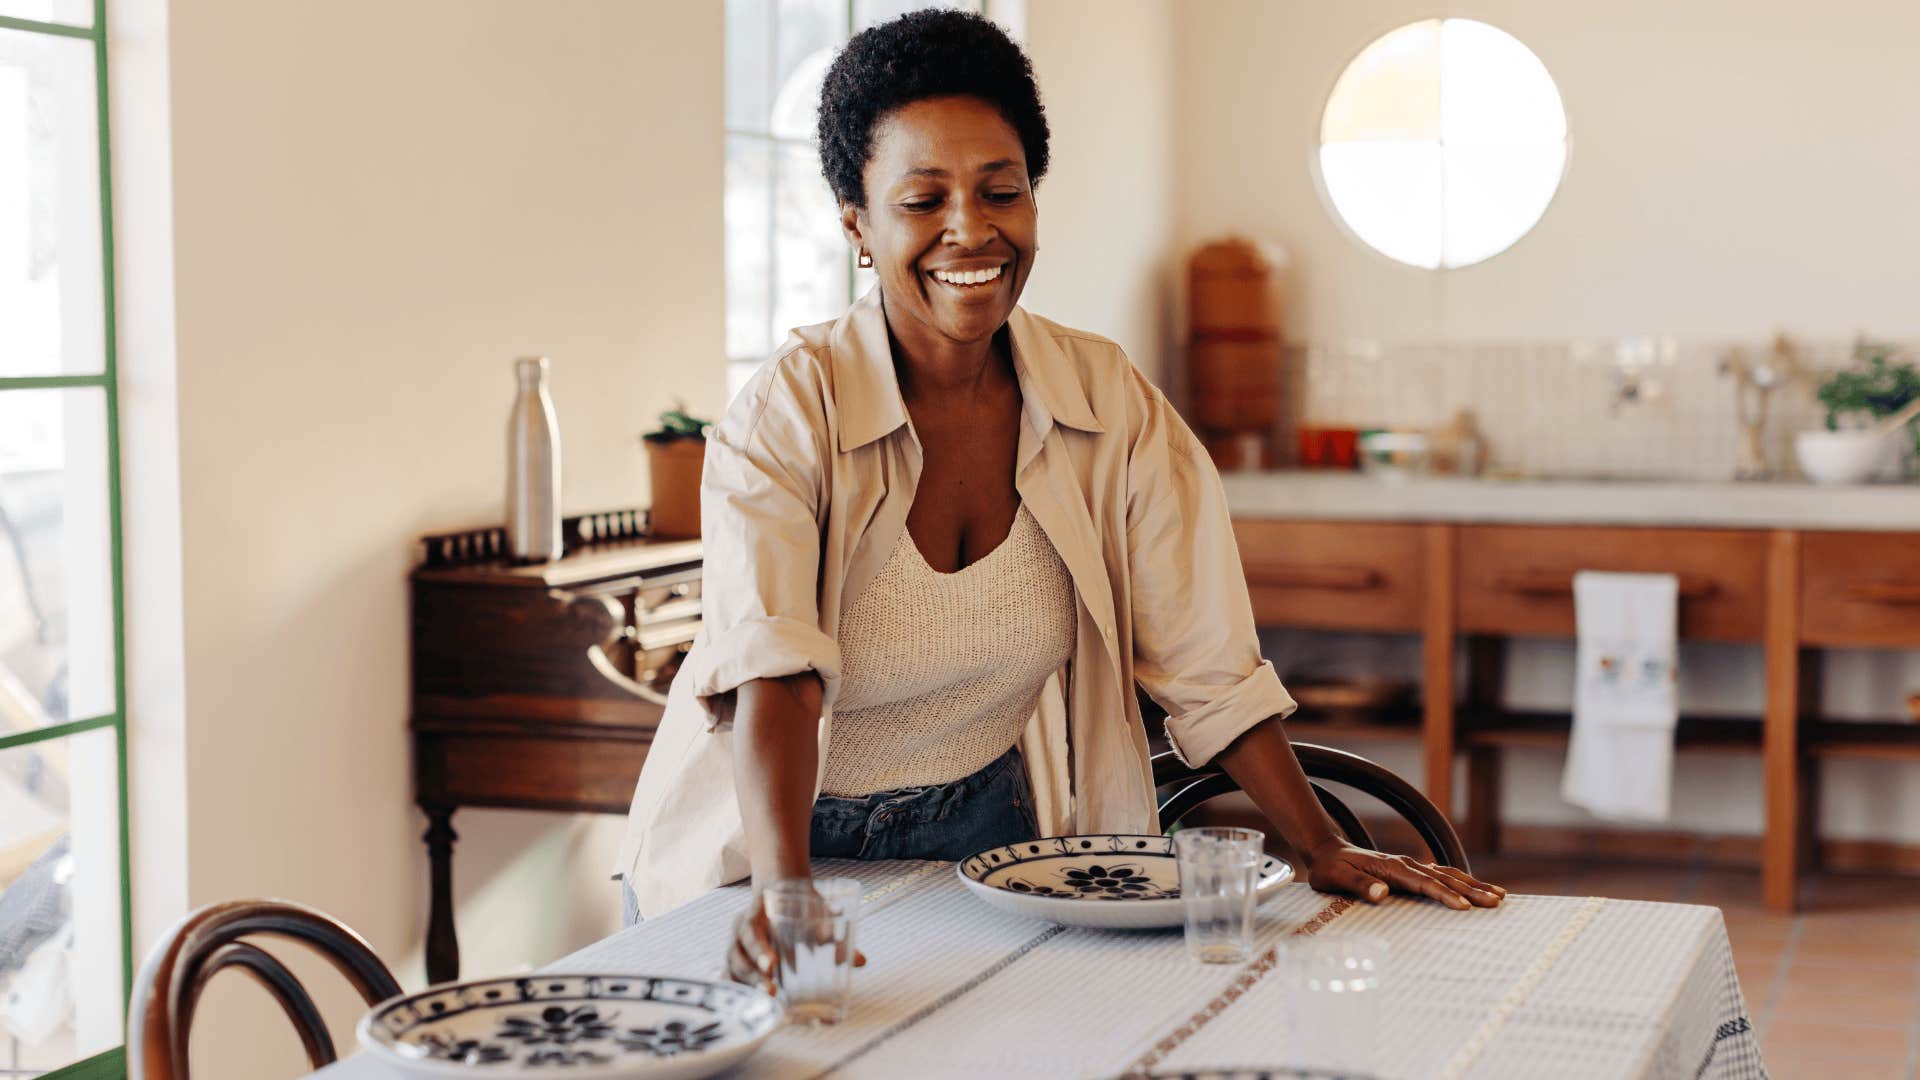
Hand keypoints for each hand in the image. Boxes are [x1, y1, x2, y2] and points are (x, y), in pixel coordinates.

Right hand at [724, 887, 866, 993]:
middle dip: (752, 975)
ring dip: (747, 987)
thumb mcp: (814, 912)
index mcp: (753, 915)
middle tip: (770, 991)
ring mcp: (735, 950)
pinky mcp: (738, 964)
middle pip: (737, 956)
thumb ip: (832, 933)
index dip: (758, 950)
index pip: (750, 932)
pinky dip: (740, 992)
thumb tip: (861, 961)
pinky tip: (750, 1006)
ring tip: (767, 1001)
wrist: (780, 892)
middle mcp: (738, 933)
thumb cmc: (798, 906)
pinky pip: (732, 980)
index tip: (772, 964)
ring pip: (733, 970)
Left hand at [1302, 837, 1505, 909]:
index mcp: (1391, 868)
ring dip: (1473, 884)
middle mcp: (1405, 864)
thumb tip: (1382, 892)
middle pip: (1444, 878)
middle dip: (1471, 890)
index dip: (1444, 895)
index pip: (1424, 883)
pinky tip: (1474, 887)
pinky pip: (1441, 874)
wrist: (1326, 850)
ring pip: (1447, 874)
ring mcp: (1409, 865)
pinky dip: (1460, 881)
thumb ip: (1358, 885)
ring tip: (1499, 895)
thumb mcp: (1336, 878)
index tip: (1465, 907)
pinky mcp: (1409, 869)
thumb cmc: (1330, 869)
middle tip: (1497, 902)